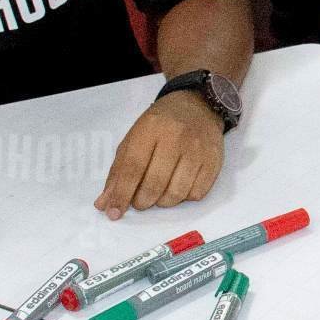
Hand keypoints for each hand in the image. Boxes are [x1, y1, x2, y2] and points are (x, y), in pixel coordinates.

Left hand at [94, 89, 224, 218]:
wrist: (198, 107)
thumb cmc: (161, 125)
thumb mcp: (134, 139)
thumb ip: (119, 171)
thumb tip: (105, 204)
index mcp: (150, 129)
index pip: (133, 168)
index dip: (122, 194)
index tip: (114, 212)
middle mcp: (176, 137)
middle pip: (154, 184)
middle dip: (142, 201)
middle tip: (139, 201)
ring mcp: (198, 149)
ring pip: (176, 193)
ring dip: (163, 202)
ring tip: (158, 194)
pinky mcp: (214, 161)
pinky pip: (197, 194)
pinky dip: (183, 198)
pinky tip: (178, 187)